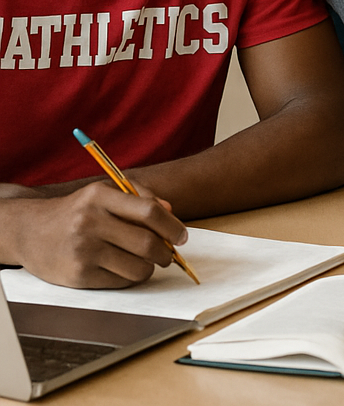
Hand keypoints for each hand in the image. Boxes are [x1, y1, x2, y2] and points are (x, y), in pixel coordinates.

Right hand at [1, 182, 186, 288]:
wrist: (30, 232)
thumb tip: (171, 211)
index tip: (182, 236)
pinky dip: (131, 278)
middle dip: (166, 252)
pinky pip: (119, 282)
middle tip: (169, 254)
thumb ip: (140, 197)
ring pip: (137, 267)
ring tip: (148, 262)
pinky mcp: (78, 276)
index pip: (149, 211)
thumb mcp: (104, 192)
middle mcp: (90, 222)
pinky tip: (126, 269)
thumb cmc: (76, 210)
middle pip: (146, 243)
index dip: (172, 226)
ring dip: (150, 268)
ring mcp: (83, 251)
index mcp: (100, 196)